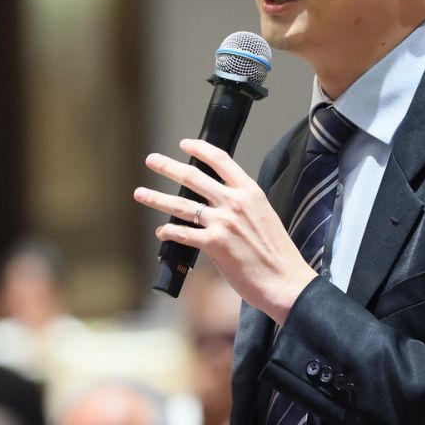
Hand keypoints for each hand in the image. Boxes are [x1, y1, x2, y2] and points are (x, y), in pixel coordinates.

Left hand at [135, 138, 314, 323]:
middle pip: (193, 177)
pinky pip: (182, 233)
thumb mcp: (264, 215)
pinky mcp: (214, 244)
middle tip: (151, 160)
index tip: (184, 145)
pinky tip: (161, 232)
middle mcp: (234, 202)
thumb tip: (220, 202)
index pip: (221, 160)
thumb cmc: (276, 253)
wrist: (284, 280)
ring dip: (156, 198)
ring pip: (180, 205)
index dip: (199, 149)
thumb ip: (242, 205)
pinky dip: (168, 232)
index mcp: (250, 192)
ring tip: (140, 193)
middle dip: (168, 167)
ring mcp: (223, 222)